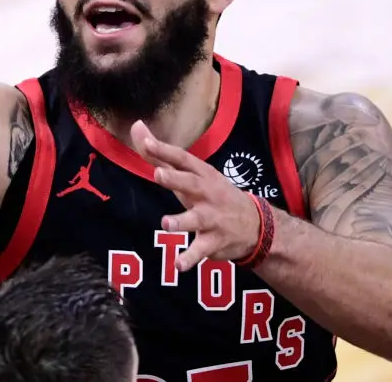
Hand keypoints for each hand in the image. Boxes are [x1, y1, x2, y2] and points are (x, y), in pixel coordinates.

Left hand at [131, 120, 260, 271]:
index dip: (164, 150)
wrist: (255, 225)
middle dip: (175, 180)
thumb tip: (136, 126)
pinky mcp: (213, 241)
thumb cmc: (212, 193)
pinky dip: (190, 258)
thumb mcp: (191, 173)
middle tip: (158, 174)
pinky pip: (200, 251)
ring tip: (166, 224)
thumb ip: (160, 154)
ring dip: (181, 221)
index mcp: (201, 174)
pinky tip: (178, 265)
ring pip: (196, 220)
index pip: (182, 159)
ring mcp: (212, 218)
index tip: (145, 142)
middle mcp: (207, 194)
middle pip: (191, 184)